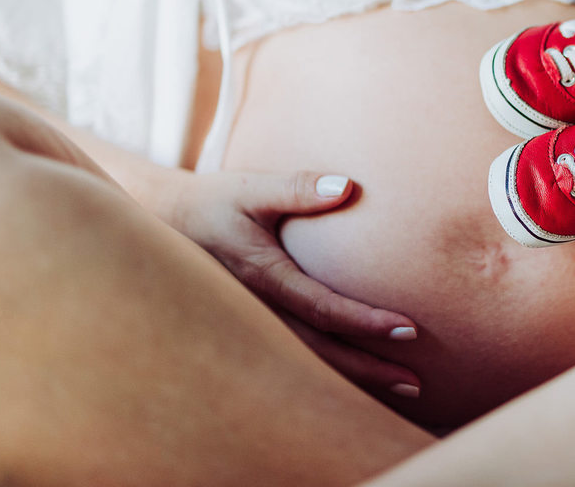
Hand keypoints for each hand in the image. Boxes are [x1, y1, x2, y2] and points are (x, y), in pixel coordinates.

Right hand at [158, 169, 421, 392]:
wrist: (159, 226)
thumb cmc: (212, 203)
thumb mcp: (250, 188)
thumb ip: (298, 187)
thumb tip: (346, 187)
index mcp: (261, 276)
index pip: (322, 308)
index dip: (365, 321)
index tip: (407, 329)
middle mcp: (256, 311)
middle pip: (319, 352)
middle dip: (369, 369)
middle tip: (415, 382)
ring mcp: (250, 327)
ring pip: (306, 365)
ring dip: (354, 380)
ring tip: (402, 388)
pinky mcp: (250, 332)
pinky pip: (293, 360)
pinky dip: (329, 376)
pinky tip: (362, 383)